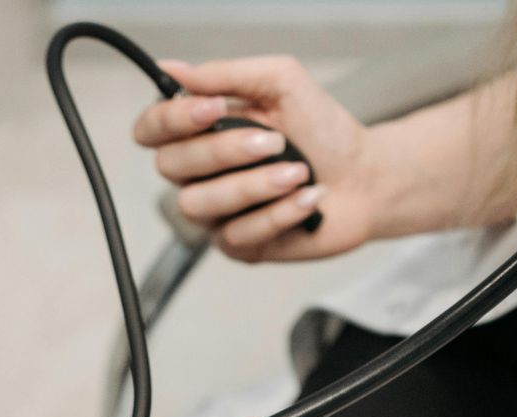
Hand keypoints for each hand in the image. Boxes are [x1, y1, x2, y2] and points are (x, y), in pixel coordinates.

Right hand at [133, 57, 381, 262]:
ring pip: (199, 205)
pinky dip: (280, 212)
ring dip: (254, 185)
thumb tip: (172, 68)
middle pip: (170, 167)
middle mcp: (199, 174)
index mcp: (200, 131)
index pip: (150, 130)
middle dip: (224, 151)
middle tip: (275, 141)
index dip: (170, 121)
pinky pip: (238, 234)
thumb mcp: (281, 83)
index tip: (211, 110)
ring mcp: (216, 214)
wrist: (366, 177)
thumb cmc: (324, 131)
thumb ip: (227, 75)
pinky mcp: (239, 246)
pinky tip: (308, 198)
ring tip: (298, 172)